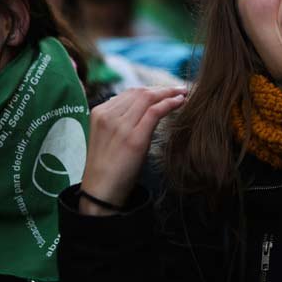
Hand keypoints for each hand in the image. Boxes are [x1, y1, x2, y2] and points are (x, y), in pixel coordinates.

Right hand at [78, 85, 186, 214]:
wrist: (100, 192)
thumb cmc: (108, 167)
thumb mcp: (109, 137)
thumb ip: (120, 120)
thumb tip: (142, 108)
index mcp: (99, 113)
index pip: (129, 93)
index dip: (150, 89)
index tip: (165, 91)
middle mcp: (108, 115)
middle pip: (140, 92)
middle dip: (162, 89)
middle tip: (179, 89)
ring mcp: (120, 126)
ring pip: (148, 98)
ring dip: (169, 93)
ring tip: (182, 94)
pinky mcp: (134, 138)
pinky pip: (155, 111)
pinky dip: (169, 103)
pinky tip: (180, 102)